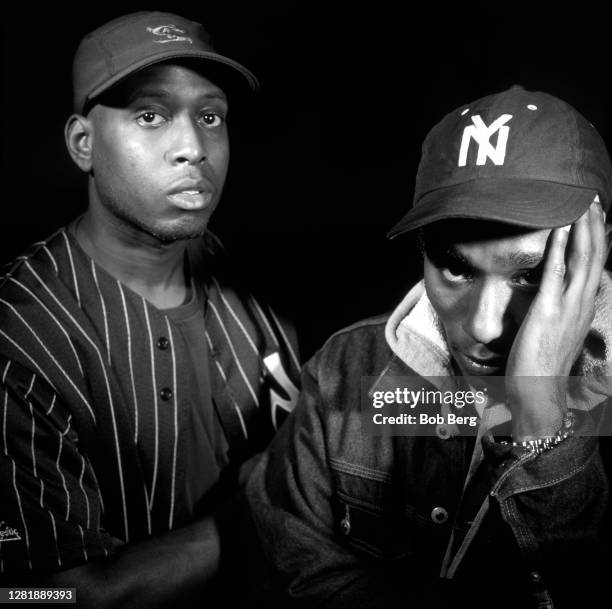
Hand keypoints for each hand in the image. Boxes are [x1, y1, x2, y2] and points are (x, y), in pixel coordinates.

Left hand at [505, 200, 606, 438]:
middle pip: (595, 254)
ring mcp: (568, 305)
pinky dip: (560, 248)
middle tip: (592, 197)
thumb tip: (557, 290)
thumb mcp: (557, 328)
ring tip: (581, 203)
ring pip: (582, 258)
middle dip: (594, 224)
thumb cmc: (543, 359)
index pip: (596, 263)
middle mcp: (582, 301)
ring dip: (582, 227)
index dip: (597, 237)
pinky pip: (556, 273)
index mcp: (584, 304)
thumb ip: (560, 307)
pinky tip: (559, 228)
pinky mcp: (548, 310)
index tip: (596, 215)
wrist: (538, 388)